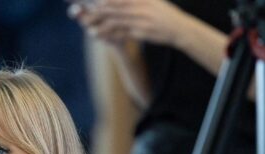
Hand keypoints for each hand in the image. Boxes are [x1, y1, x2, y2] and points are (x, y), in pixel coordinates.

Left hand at [69, 0, 190, 47]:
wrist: (179, 28)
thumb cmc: (164, 14)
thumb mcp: (152, 1)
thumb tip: (119, 1)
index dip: (105, 1)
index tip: (94, 2)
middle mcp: (142, 7)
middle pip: (115, 8)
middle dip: (99, 11)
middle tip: (85, 13)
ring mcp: (142, 20)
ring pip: (116, 22)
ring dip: (101, 26)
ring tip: (89, 30)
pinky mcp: (142, 32)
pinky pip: (122, 34)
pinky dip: (111, 36)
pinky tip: (101, 38)